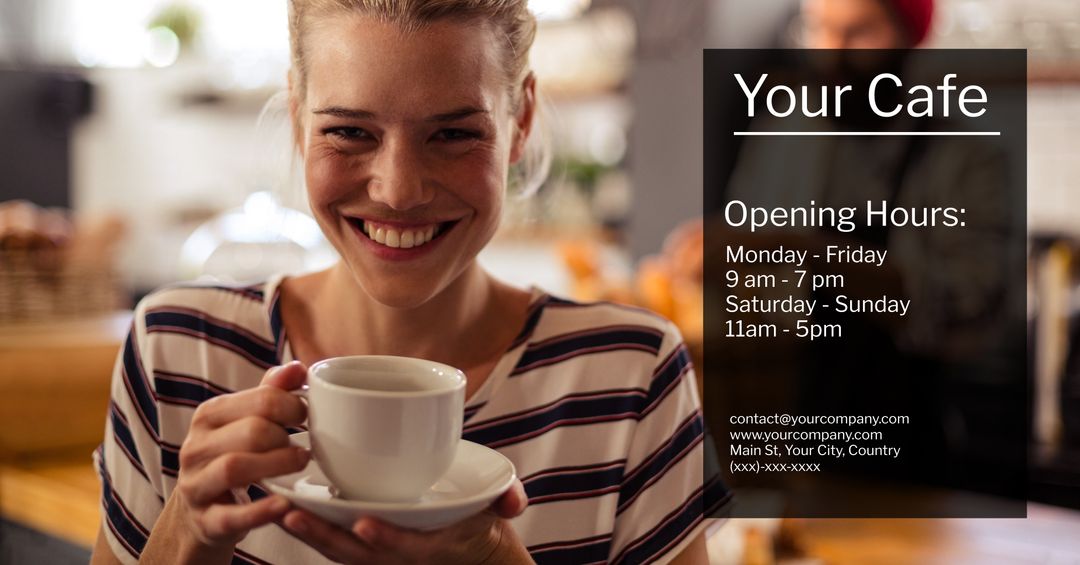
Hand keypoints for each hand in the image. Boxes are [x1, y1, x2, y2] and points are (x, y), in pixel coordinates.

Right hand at [169, 361, 309, 550]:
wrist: (202, 512)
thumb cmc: (234, 457)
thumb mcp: (246, 422)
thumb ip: (270, 393)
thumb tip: (297, 368)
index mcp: (209, 415)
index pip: (260, 400)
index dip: (293, 406)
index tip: (307, 417)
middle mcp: (196, 447)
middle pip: (251, 432)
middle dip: (286, 437)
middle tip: (306, 448)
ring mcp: (196, 485)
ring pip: (234, 468)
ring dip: (277, 465)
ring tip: (300, 465)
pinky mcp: (204, 520)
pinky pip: (231, 516)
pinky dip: (259, 511)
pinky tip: (283, 504)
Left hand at [282, 479, 529, 563]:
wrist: (468, 549)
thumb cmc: (476, 520)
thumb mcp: (496, 509)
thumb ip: (507, 499)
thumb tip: (515, 502)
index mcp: (432, 544)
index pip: (410, 547)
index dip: (389, 538)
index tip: (366, 523)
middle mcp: (401, 553)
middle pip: (359, 553)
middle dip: (326, 537)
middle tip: (295, 514)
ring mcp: (381, 552)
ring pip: (340, 550)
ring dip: (310, 534)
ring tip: (280, 511)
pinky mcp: (365, 545)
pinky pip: (335, 543)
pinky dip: (312, 530)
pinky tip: (285, 509)